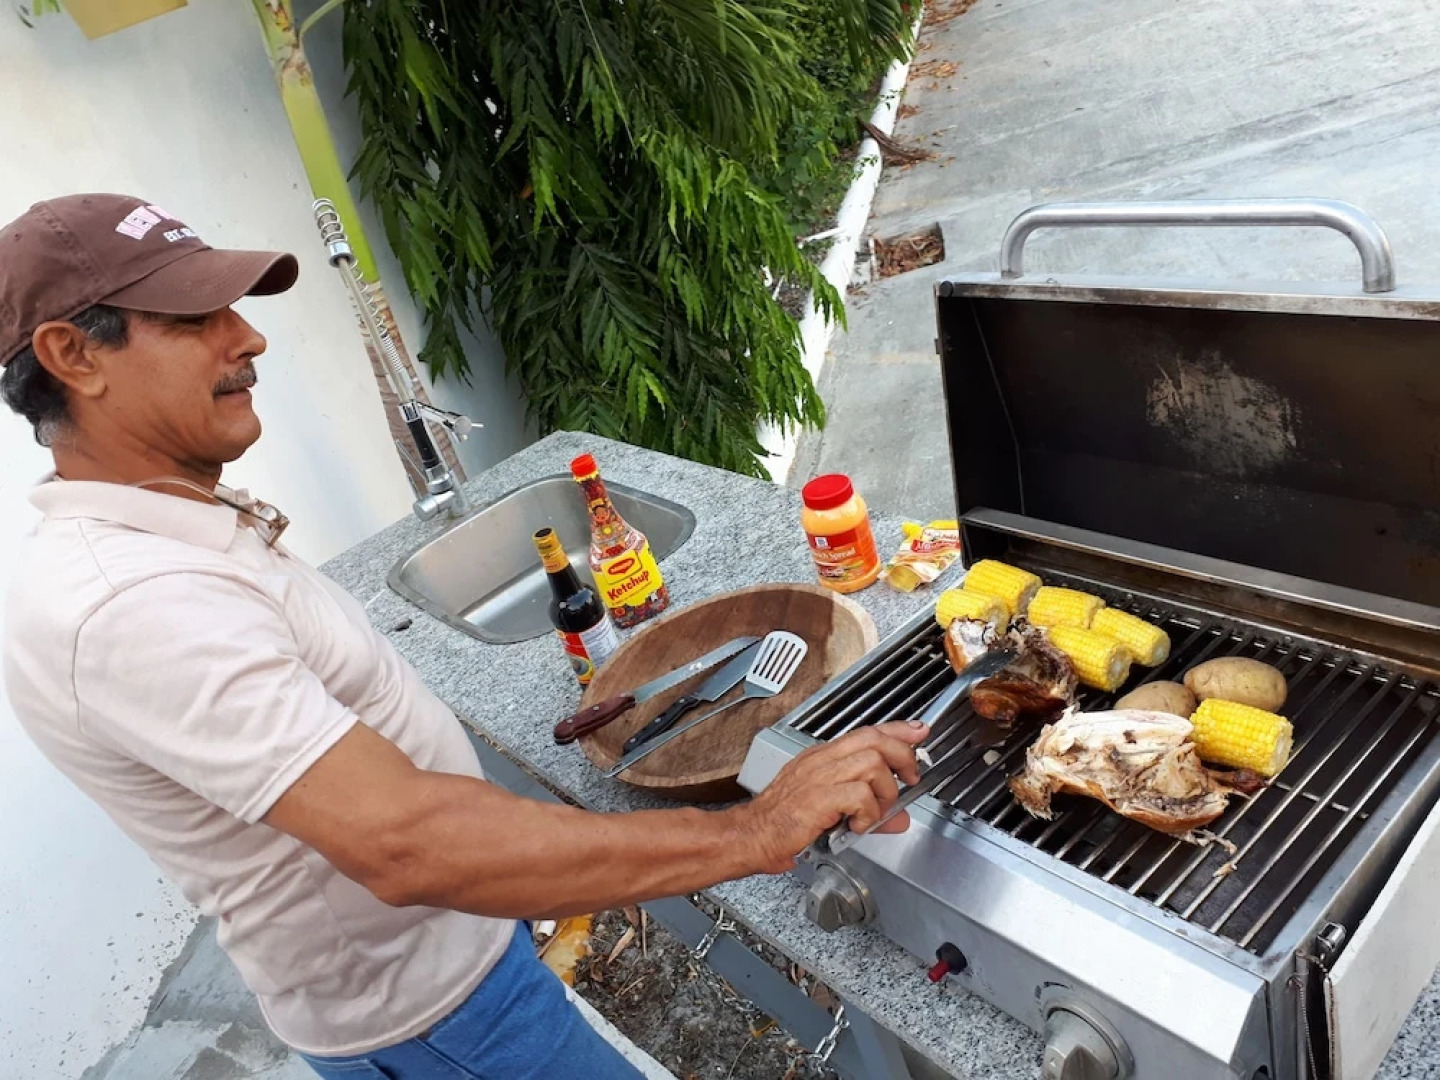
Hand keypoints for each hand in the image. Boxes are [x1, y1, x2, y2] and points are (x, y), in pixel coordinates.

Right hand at [735, 720, 929, 874]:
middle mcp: (821, 761)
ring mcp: (818, 776)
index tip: (919, 731)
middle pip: (874, 739)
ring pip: (872, 763)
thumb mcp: (831, 812)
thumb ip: (868, 810)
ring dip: (884, 793)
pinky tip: (857, 825)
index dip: (898, 729)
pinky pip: (859, 794)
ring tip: (874, 813)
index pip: (867, 732)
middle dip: (902, 756)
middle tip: (908, 779)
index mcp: (822, 757)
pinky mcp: (818, 797)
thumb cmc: (781, 822)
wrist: (750, 836)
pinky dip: (868, 813)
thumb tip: (897, 818)